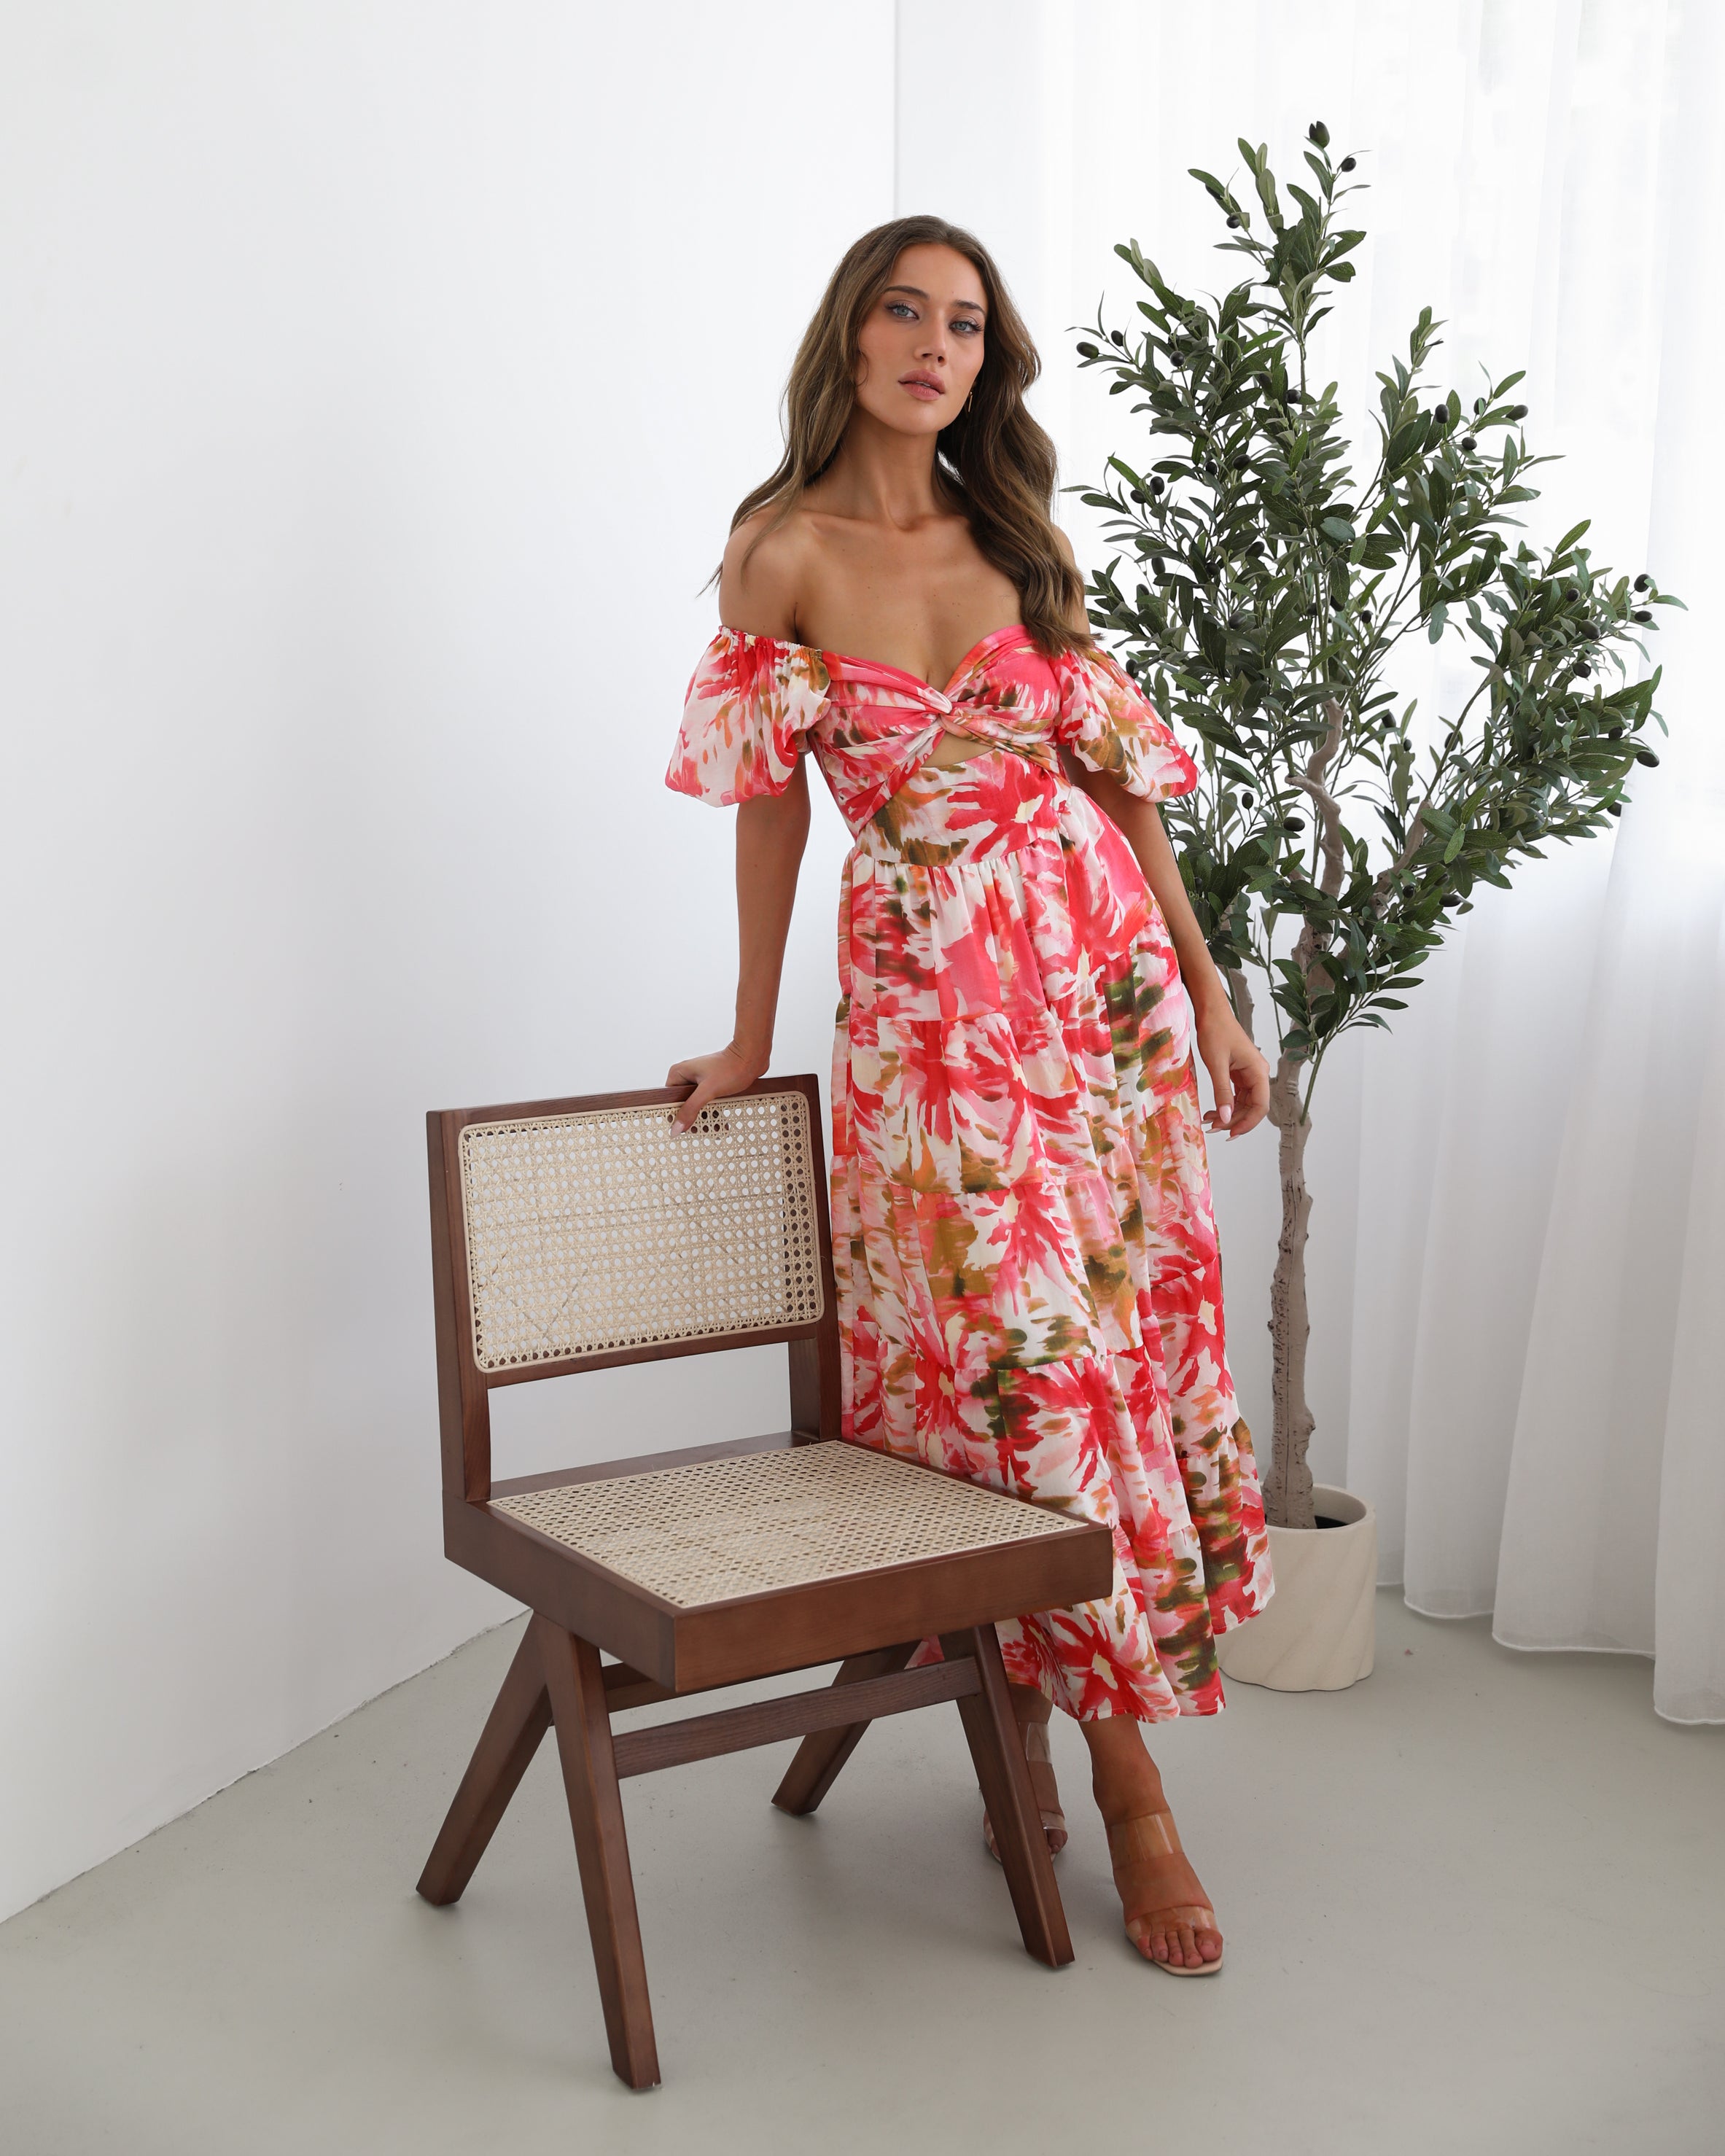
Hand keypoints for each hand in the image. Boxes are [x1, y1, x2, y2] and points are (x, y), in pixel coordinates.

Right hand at [665, 1044, 765, 1131]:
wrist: (752, 1057)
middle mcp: (686, 1076)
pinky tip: (722, 1124)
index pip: (669, 1101)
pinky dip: (713, 1112)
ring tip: (715, 1130)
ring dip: (705, 1118)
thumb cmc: (730, 1068)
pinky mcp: (711, 1084)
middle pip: (683, 1104)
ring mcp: (699, 1080)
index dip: (675, 1117)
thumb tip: (676, 1128)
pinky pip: (707, 1102)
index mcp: (678, 1074)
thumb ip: (690, 1109)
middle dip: (692, 1120)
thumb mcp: (708, 1091)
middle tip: (703, 1131)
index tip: (685, 1130)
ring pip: (696, 1105)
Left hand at [1192, 1003, 1268, 1139]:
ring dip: (1228, 1114)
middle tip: (1212, 1128)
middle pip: (1252, 1107)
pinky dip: (1225, 1104)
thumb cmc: (1215, 1032)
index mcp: (1259, 1071)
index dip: (1247, 1123)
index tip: (1230, 1133)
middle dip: (1234, 1120)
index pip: (1260, 1106)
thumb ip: (1222, 1093)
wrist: (1211, 1012)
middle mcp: (1258, 1074)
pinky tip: (1211, 1111)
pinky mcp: (1239, 1073)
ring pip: (1244, 1103)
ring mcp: (1249, 1074)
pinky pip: (1236, 1095)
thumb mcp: (1216, 1065)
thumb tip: (1226, 1118)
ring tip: (1208, 1121)